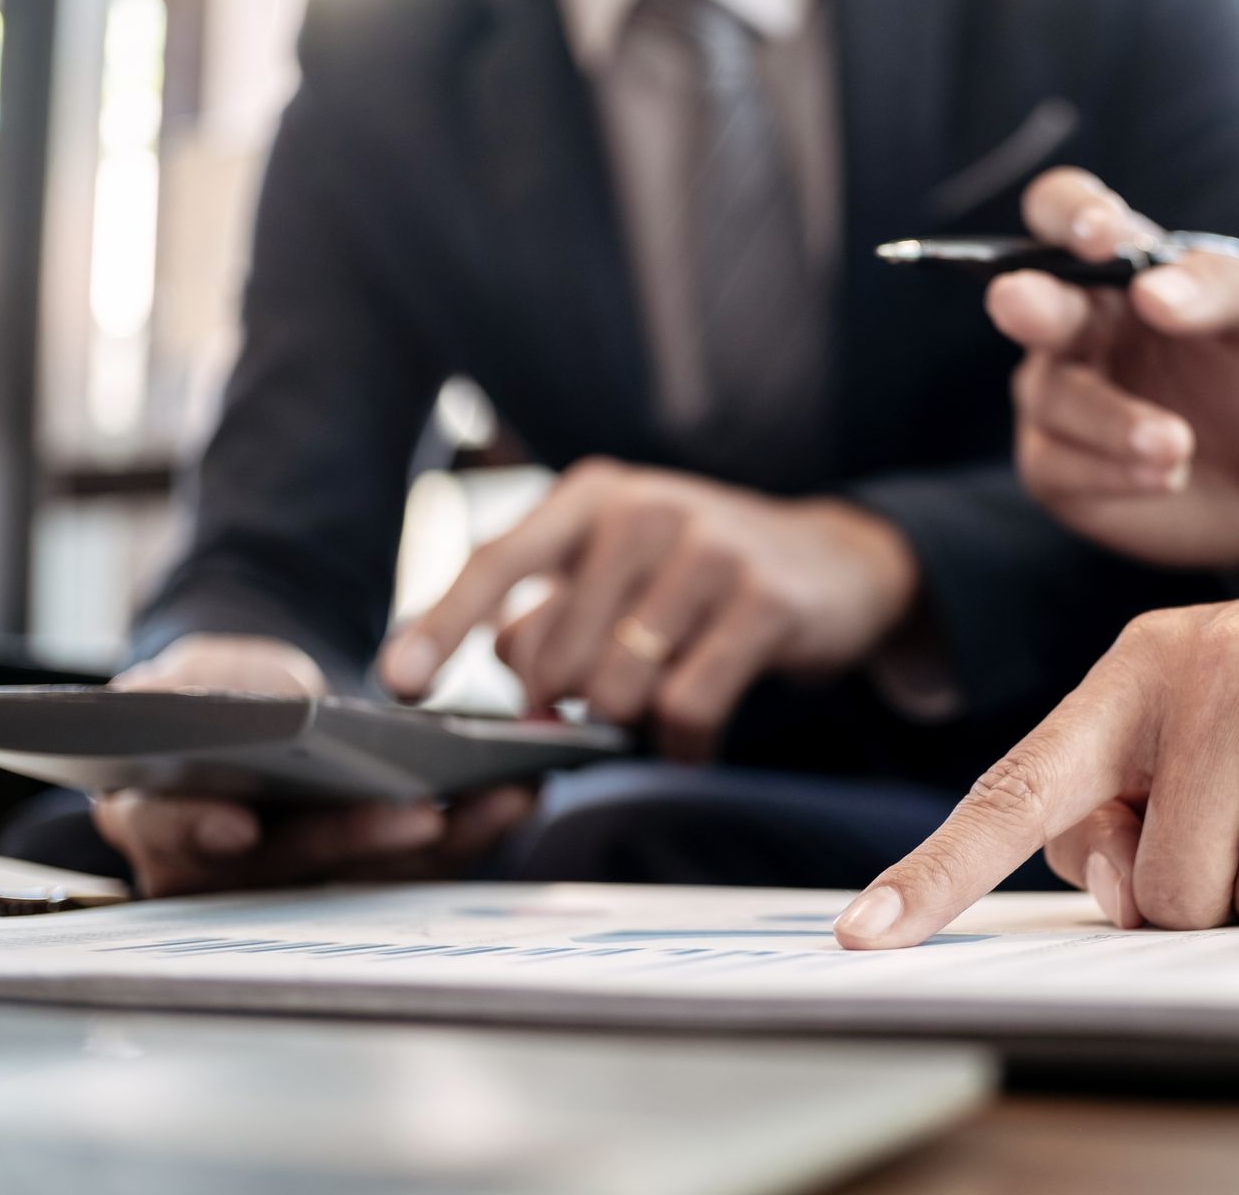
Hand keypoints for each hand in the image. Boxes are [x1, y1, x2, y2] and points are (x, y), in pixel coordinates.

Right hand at [102, 636, 530, 897]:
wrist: (249, 712)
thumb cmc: (206, 697)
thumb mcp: (187, 678)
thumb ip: (194, 693)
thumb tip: (233, 709)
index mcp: (157, 818)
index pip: (168, 834)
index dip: (198, 830)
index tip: (237, 825)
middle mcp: (222, 870)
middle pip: (289, 868)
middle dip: (358, 840)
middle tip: (421, 815)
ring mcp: (298, 880)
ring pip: (367, 877)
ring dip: (442, 843)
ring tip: (500, 798)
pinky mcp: (363, 874)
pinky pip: (417, 866)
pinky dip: (471, 834)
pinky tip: (516, 795)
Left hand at [379, 458, 919, 760]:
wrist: (839, 563)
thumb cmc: (703, 576)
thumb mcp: (622, 573)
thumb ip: (553, 618)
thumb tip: (512, 687)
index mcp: (594, 496)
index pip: (496, 562)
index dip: (440, 627)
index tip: (399, 684)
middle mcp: (646, 511)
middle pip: (556, 656)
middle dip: (570, 705)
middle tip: (610, 703)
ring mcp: (709, 552)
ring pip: (618, 689)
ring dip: (631, 724)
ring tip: (661, 707)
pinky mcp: (764, 602)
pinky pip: (687, 707)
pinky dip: (683, 742)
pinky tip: (696, 736)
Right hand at [992, 168, 1238, 583]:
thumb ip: (1226, 288)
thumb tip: (1151, 291)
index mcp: (1120, 268)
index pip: (1064, 211)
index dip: (1070, 213)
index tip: (1101, 236)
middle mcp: (1076, 324)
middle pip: (1023, 297)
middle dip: (1028, 302)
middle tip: (1024, 305)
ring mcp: (1059, 395)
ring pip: (1052, 395)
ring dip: (1113, 420)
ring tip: (1178, 445)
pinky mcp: (1056, 468)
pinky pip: (1055, 464)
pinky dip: (1111, 471)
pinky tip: (1166, 476)